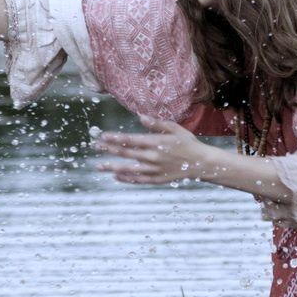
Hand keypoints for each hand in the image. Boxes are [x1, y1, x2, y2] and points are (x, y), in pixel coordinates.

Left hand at [95, 115, 218, 184]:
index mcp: (156, 143)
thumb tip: (140, 116)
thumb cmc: (187, 143)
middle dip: (109, 150)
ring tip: (99, 166)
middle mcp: (153, 157)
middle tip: (95, 147)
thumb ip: (156, 123)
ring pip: (129, 169)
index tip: (102, 136)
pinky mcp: (157, 179)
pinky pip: (138, 180)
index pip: (130, 140)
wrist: (201, 163)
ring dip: (112, 167)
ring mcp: (154, 170)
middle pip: (126, 154)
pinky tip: (115, 176)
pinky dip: (126, 179)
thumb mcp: (174, 129)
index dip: (115, 138)